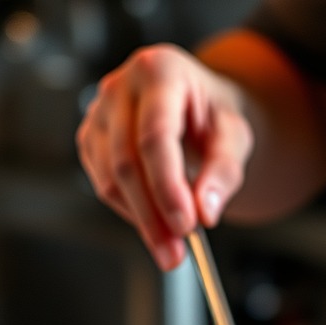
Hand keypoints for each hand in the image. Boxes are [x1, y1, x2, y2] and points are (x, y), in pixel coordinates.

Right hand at [76, 43, 253, 270]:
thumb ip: (224, 171)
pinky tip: (154, 222)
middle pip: (127, 161)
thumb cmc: (213, 115)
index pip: (155, 136)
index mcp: (160, 71)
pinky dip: (129, 211)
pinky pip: (103, 184)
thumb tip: (206, 211)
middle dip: (153, 215)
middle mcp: (120, 86)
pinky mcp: (90, 138)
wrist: (195, 105)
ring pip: (109, 178)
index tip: (186, 226)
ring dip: (141, 221)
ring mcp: (99, 112)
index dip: (167, 187)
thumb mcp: (235, 136)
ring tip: (171, 249)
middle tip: (177, 253)